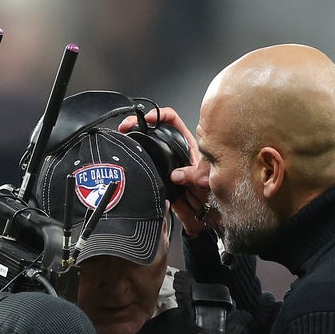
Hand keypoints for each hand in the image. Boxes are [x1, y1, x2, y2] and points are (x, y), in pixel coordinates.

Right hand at [118, 106, 213, 237]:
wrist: (205, 217)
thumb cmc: (212, 195)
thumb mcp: (207, 180)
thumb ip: (194, 176)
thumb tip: (177, 174)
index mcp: (188, 146)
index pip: (172, 121)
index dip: (159, 115)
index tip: (148, 119)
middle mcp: (174, 154)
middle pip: (154, 132)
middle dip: (138, 125)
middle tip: (127, 126)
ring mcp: (164, 167)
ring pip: (146, 150)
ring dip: (133, 144)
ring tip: (123, 140)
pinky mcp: (157, 182)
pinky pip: (145, 172)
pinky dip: (136, 167)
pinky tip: (129, 161)